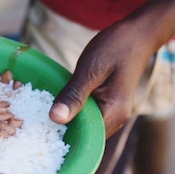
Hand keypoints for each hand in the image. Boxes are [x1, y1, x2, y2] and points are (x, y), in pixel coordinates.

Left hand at [49, 19, 158, 136]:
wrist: (138, 34)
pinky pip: (88, 115)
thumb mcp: (90, 70)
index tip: (39, 131)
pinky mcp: (108, 105)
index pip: (85, 139)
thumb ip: (74, 95)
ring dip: (67, 121)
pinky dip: (74, 111)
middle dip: (62, 131)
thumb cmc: (116, 47)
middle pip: (85, 136)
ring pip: (86, 126)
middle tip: (36, 123)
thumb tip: (55, 119)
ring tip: (43, 114)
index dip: (62, 138)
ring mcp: (113, 113)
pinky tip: (59, 104)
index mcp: (114, 113)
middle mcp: (115, 118)